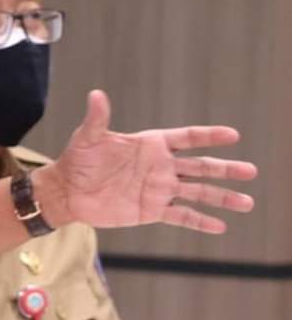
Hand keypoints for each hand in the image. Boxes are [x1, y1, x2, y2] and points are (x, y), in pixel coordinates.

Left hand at [36, 90, 256, 232]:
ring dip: (222, 197)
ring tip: (247, 202)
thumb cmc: (77, 160)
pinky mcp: (151, 210)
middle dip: (226, 169)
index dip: (208, 136)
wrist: (67, 191)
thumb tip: (96, 94)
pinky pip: (181, 215)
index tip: (232, 135)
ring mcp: (158, 189)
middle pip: (200, 166)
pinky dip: (200, 221)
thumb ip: (98, 118)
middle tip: (251, 171)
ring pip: (197, 192)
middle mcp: (160, 166)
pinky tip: (220, 226)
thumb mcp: (88, 137)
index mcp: (150, 145)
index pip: (186, 138)